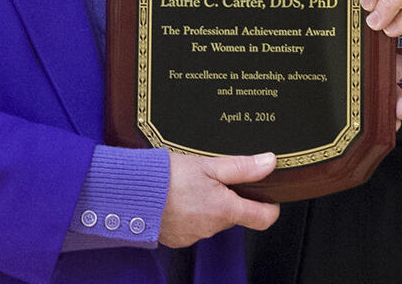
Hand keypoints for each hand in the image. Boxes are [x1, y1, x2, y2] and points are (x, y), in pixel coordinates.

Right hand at [159, 152, 280, 246]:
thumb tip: (269, 162)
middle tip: (215, 178)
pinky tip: (178, 198)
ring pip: (212, 220)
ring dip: (208, 205)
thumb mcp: (207, 165)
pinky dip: (190, 213)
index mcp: (224, 209)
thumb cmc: (166, 177)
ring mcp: (193, 235)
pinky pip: (192, 226)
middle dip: (229, 198)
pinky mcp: (177, 238)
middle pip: (234, 215)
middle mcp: (211, 228)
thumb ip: (241, 167)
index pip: (262, 219)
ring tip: (191, 185)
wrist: (131, 194)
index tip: (269, 197)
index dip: (270, 207)